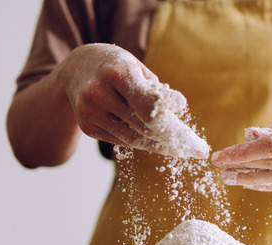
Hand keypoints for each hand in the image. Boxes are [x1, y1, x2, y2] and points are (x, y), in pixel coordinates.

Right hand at [57, 44, 207, 158]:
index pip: (148, 104)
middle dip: (173, 139)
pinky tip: (155, 143)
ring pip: (133, 139)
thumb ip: (155, 90)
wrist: (75, 70)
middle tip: (196, 149)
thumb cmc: (117, 67)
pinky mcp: (87, 127)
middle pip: (144, 126)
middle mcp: (100, 93)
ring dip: (159, 145)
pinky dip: (140, 142)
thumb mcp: (136, 67)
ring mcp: (90, 112)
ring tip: (180, 149)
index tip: (192, 130)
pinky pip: (121, 141)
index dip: (171, 119)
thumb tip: (174, 114)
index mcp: (117, 73)